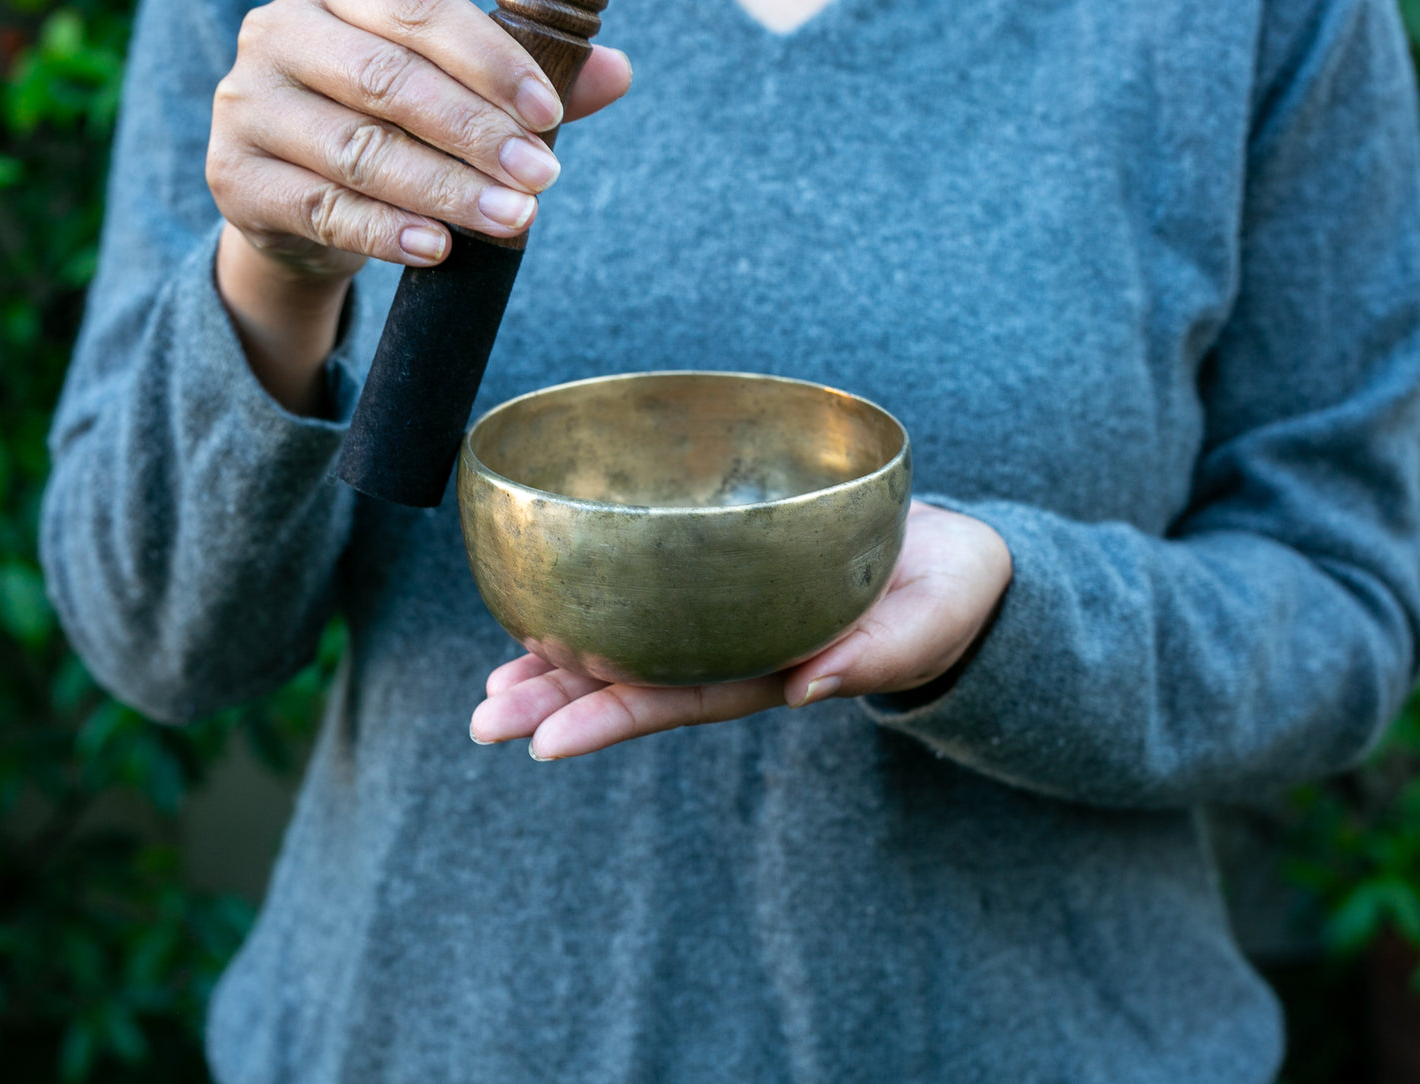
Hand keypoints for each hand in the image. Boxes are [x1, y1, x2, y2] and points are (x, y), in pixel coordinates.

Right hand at [206, 0, 630, 410]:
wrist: (294, 205)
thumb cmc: (383, 128)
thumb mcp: (450, 99)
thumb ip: (519, 84)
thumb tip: (616, 71)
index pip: (418, 11)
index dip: (489, 61)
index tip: (548, 114)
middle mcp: (279, 33)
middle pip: (389, 82)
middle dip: (477, 134)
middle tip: (542, 176)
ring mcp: (248, 107)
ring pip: (360, 151)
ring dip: (447, 190)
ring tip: (514, 218)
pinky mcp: (237, 179)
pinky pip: (324, 209)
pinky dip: (388, 231)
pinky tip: (440, 248)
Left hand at [470, 501, 1012, 759]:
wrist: (951, 561)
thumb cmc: (943, 601)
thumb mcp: (921, 631)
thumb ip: (872, 658)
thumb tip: (810, 688)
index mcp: (775, 668)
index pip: (680, 700)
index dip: (611, 718)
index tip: (542, 742)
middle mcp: (736, 647)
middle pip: (635, 681)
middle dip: (558, 700)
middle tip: (483, 717)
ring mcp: (727, 612)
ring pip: (631, 642)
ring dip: (561, 660)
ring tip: (492, 683)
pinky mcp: (730, 565)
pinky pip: (653, 586)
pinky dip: (600, 596)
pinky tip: (550, 604)